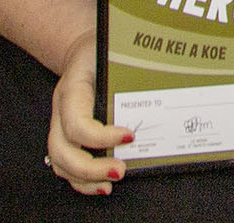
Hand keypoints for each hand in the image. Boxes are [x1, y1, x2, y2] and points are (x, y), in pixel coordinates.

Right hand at [46, 29, 131, 194]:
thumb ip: (134, 61)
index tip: (130, 135)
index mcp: (73, 88)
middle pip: (62, 150)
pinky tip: (102, 185)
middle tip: (120, 170)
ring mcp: (60, 125)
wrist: (83, 49)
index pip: (76, 122)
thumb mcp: (115, 47)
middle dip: (90, 168)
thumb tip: (174, 71)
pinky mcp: (67, 136)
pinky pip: (65, 164)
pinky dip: (81, 179)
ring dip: (84, 179)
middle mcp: (61, 110)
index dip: (100, 136)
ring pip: (60, 162)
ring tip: (111, 183)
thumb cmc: (103, 49)